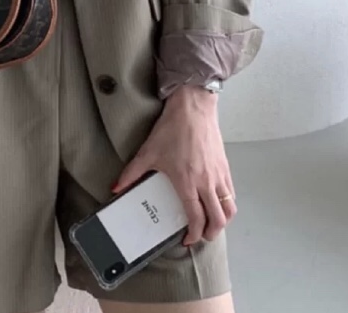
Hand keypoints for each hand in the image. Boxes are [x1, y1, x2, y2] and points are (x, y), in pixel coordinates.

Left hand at [110, 85, 236, 246]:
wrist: (192, 108)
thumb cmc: (172, 128)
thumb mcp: (148, 152)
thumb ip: (131, 173)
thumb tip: (116, 187)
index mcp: (188, 182)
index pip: (196, 217)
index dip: (193, 233)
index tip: (187, 239)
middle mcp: (207, 182)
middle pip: (217, 219)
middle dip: (210, 233)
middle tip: (201, 235)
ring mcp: (219, 175)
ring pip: (229, 208)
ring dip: (222, 221)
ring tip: (212, 223)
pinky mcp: (225, 166)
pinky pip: (231, 193)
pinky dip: (227, 204)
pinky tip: (218, 201)